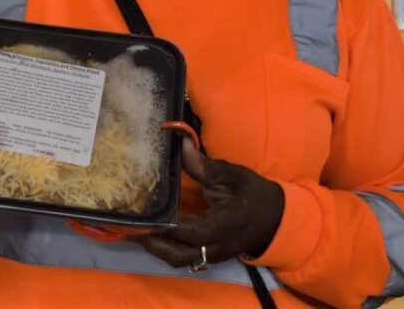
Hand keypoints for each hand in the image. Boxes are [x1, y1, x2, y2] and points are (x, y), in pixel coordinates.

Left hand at [137, 140, 283, 266]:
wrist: (273, 217)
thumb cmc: (251, 192)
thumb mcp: (231, 174)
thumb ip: (203, 165)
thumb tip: (179, 144)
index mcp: (223, 225)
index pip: (190, 231)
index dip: (166, 225)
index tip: (144, 215)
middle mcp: (215, 245)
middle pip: (179, 255)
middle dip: (153, 244)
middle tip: (130, 227)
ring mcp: (212, 254)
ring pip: (179, 260)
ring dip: (156, 248)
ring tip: (134, 232)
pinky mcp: (209, 255)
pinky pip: (184, 257)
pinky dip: (166, 248)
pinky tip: (151, 234)